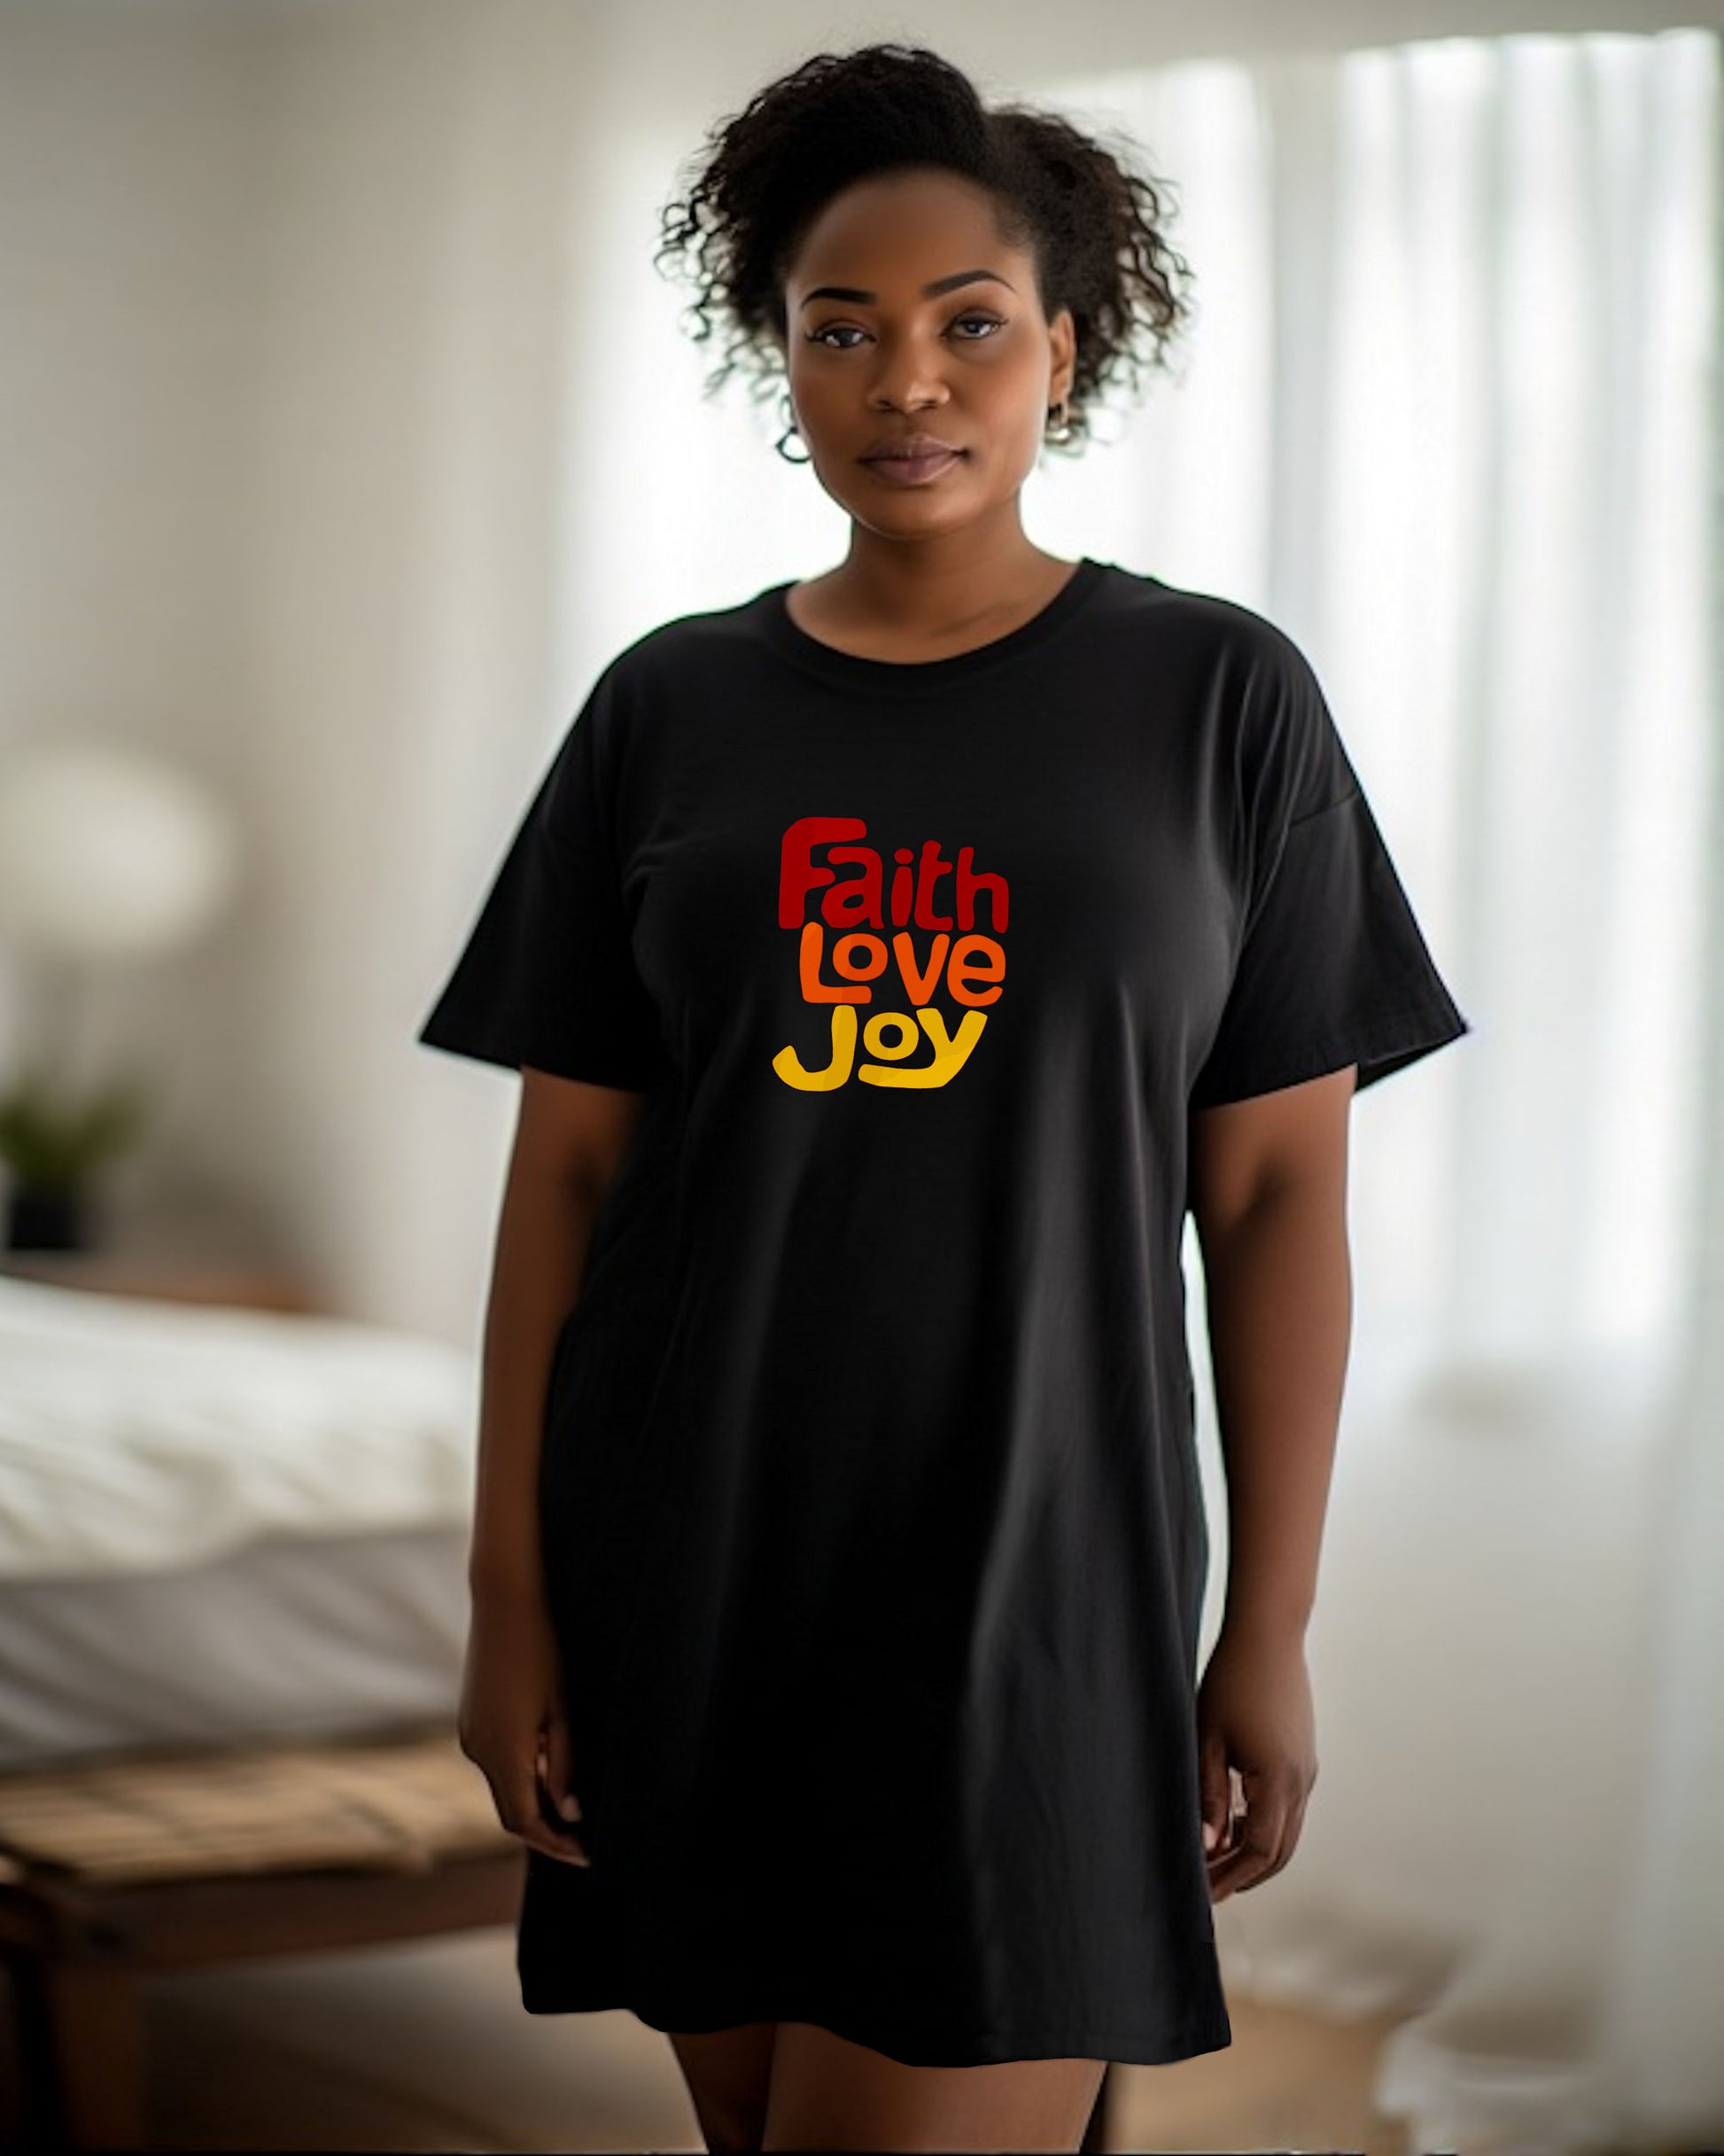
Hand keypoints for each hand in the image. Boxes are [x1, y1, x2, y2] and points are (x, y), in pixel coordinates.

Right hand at [459, 1580, 591, 1866]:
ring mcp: (469, 1732)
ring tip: (574, 1803)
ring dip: (533, 1799)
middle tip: (583, 1839)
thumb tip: (569, 1812)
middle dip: (545, 1829)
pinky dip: (521, 1773)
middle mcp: (477, 1748)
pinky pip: (494, 1760)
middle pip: (510, 1810)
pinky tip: (549, 1763)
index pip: (525, 1822)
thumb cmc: (544, 1647)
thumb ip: (564, 1763)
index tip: (587, 1854)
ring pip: (502, 1785)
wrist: (506, 1596)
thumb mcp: (564, 1708)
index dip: (555, 1844)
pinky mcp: (470, 1717)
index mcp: (503, 1751)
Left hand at [1195, 1622, 1317, 1901]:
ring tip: (1216, 1856)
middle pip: (1281, 1851)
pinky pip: (1289, 1806)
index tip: (1205, 1893)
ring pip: (1288, 1830)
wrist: (1268, 1635)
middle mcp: (1302, 1780)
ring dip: (1255, 1850)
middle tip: (1210, 1886)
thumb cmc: (1232, 1680)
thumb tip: (1209, 1846)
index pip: (1261, 1852)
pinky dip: (1264, 1824)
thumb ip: (1210, 1795)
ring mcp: (1307, 1768)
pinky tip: (1233, 1818)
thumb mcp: (1208, 1740)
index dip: (1232, 1878)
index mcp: (1279, 1780)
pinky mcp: (1303, 1756)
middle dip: (1245, 1874)